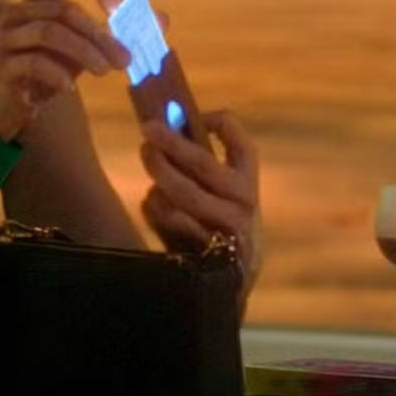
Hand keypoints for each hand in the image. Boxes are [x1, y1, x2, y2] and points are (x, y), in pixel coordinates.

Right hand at [0, 0, 130, 141]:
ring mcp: (7, 37)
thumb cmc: (48, 69)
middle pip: (66, 10)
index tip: (116, 8)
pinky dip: (56, 73)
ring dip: (85, 51)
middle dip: (101, 34)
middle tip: (125, 59)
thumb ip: (119, 33)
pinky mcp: (1, 66)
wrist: (7, 106)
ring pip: (50, 32)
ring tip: (106, 71)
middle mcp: (21, 11)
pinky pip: (32, 62)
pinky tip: (69, 87)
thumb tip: (163, 19)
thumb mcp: (87, 50)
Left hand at [138, 110, 261, 293]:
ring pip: (183, 193)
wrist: (229, 281)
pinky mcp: (204, 250)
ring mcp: (226, 229)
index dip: (215, 121)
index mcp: (248, 180)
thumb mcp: (221, 192)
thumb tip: (163, 127)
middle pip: (203, 164)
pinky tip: (153, 202)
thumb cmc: (217, 223)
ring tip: (147, 156)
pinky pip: (169, 219)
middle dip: (172, 143)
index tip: (189, 114)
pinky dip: (154, 205)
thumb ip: (201, 163)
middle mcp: (244, 203)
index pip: (239, 141)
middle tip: (148, 130)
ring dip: (159, 173)